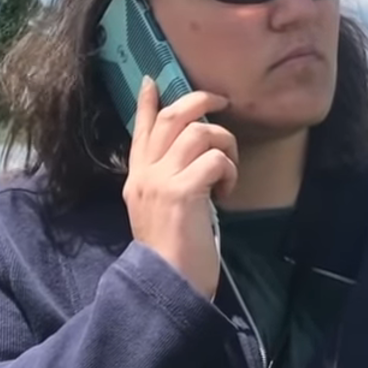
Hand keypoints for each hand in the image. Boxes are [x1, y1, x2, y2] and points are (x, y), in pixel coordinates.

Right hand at [123, 77, 237, 299]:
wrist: (167, 287)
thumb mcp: (162, 214)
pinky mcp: (183, 192)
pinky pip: (215, 160)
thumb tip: (196, 164)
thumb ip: (169, 186)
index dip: (148, 102)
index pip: (141, 130)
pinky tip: (227, 193)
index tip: (153, 80)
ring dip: (225, 145)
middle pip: (173, 118)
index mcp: (137, 180)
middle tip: (223, 103)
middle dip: (201, 101)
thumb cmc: (173, 257)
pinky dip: (229, 171)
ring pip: (200, 133)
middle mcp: (145, 175)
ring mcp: (161, 181)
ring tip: (229, 173)